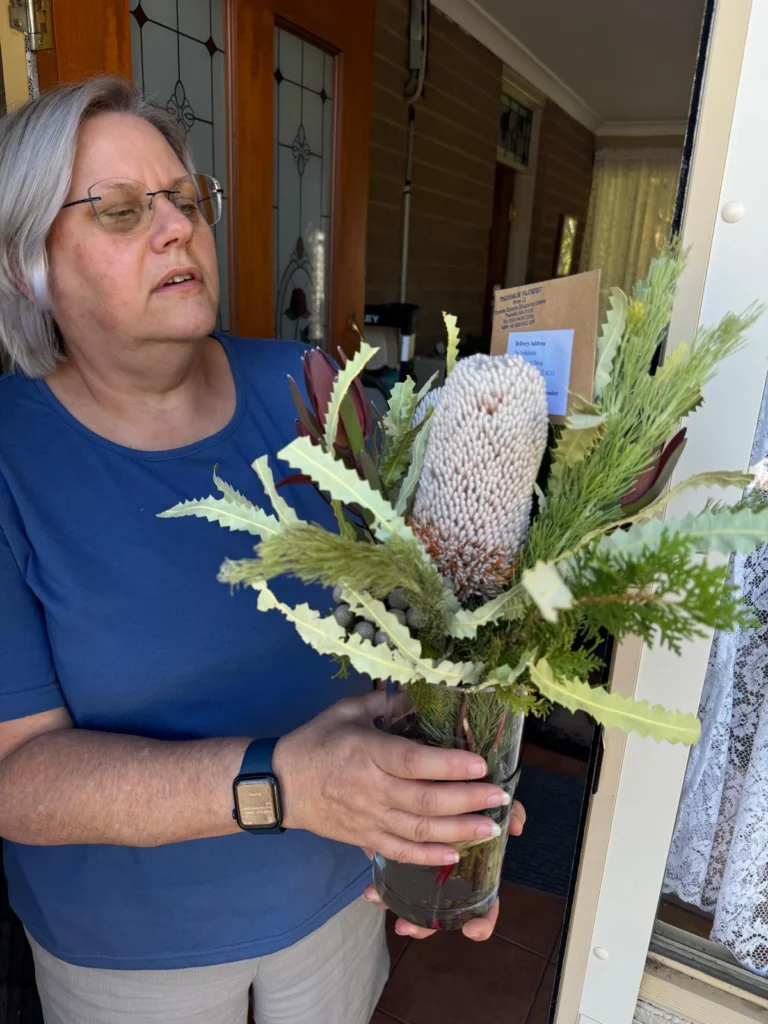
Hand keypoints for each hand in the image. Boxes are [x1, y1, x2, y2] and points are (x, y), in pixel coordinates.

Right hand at [272, 691, 512, 866]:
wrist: (279, 785)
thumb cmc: (316, 742)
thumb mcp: (346, 711)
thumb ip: (384, 701)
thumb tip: (419, 691)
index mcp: (367, 752)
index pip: (413, 762)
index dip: (449, 766)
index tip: (481, 764)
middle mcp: (371, 789)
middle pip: (425, 801)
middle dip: (467, 800)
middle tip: (499, 797)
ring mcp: (369, 818)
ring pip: (419, 831)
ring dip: (458, 831)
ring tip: (490, 827)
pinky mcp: (365, 838)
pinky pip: (400, 852)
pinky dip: (428, 857)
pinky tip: (455, 854)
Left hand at [363, 800, 526, 940]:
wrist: (435, 782)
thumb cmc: (471, 798)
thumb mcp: (492, 803)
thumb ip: (510, 812)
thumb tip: (517, 825)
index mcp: (476, 870)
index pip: (486, 905)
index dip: (482, 922)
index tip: (472, 930)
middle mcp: (452, 878)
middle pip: (444, 915)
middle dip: (426, 927)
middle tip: (408, 928)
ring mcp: (428, 873)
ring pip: (418, 905)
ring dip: (404, 915)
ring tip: (392, 919)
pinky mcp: (404, 859)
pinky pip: (393, 884)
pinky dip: (383, 892)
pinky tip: (372, 892)